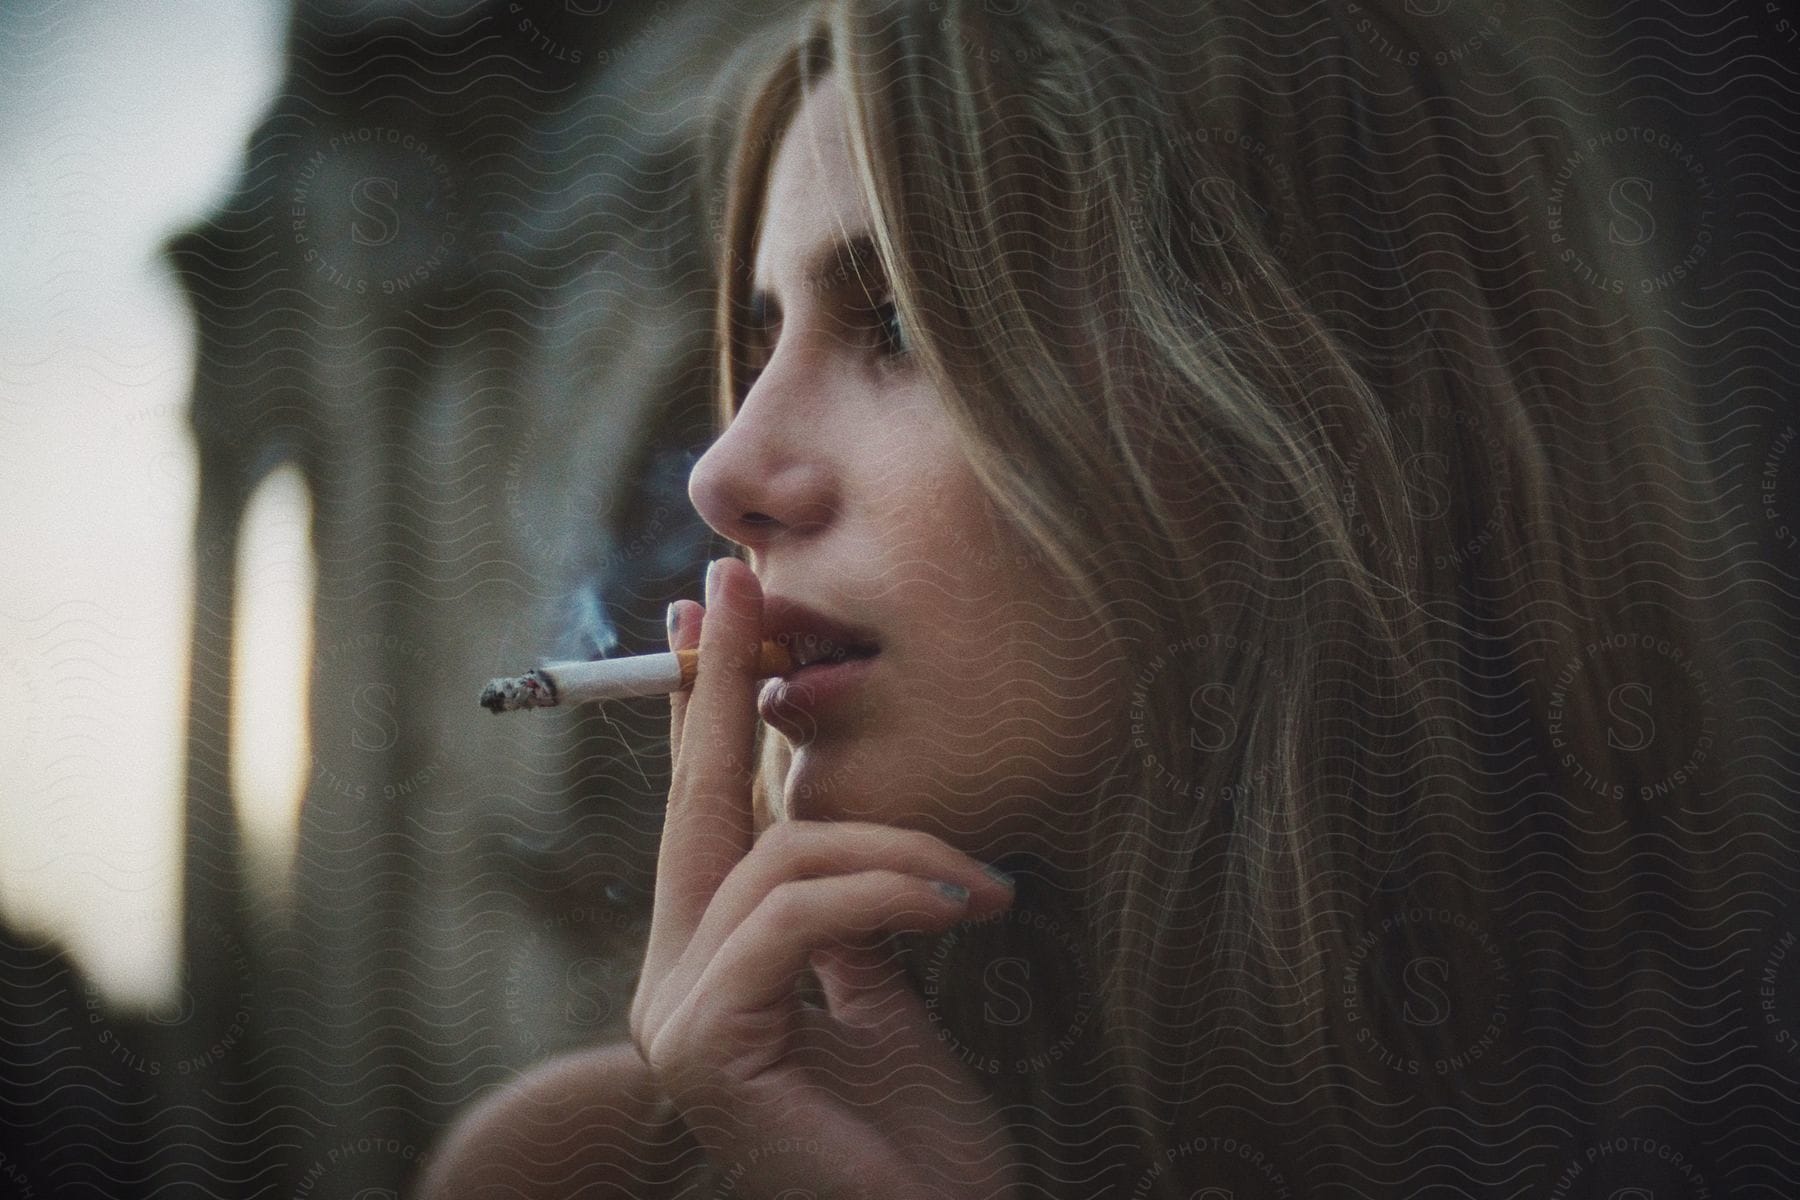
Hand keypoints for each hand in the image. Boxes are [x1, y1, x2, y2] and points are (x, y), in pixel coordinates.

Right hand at [628, 556, 1023, 1199]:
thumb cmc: (919, 1142)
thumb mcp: (884, 999)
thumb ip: (846, 920)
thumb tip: (844, 828)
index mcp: (712, 965)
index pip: (706, 815)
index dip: (707, 712)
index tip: (711, 615)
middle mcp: (674, 981)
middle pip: (699, 806)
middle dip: (721, 686)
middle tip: (738, 584)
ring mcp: (678, 1017)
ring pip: (774, 861)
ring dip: (893, 848)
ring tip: (983, 885)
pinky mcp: (706, 1044)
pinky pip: (794, 920)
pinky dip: (885, 894)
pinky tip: (963, 903)